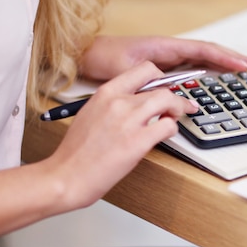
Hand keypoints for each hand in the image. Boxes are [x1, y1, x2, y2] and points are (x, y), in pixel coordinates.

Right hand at [46, 61, 196, 209]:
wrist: (66, 176)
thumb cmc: (76, 152)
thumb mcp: (91, 114)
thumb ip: (114, 104)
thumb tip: (137, 103)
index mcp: (105, 93)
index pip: (143, 70)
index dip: (160, 79)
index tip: (165, 87)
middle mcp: (118, 102)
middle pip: (161, 86)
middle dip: (175, 96)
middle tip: (180, 106)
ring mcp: (128, 120)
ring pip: (168, 101)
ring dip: (178, 109)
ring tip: (174, 119)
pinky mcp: (138, 141)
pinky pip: (168, 126)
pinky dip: (172, 129)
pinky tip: (165, 135)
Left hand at [79, 35, 246, 79]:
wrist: (87, 56)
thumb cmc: (105, 59)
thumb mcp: (128, 71)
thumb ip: (151, 80)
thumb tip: (174, 91)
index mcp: (167, 47)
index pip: (205, 51)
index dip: (227, 59)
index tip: (246, 67)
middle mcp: (172, 51)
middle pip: (212, 53)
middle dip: (237, 59)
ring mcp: (172, 59)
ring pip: (207, 60)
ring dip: (228, 64)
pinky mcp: (167, 68)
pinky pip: (196, 68)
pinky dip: (213, 71)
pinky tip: (222, 79)